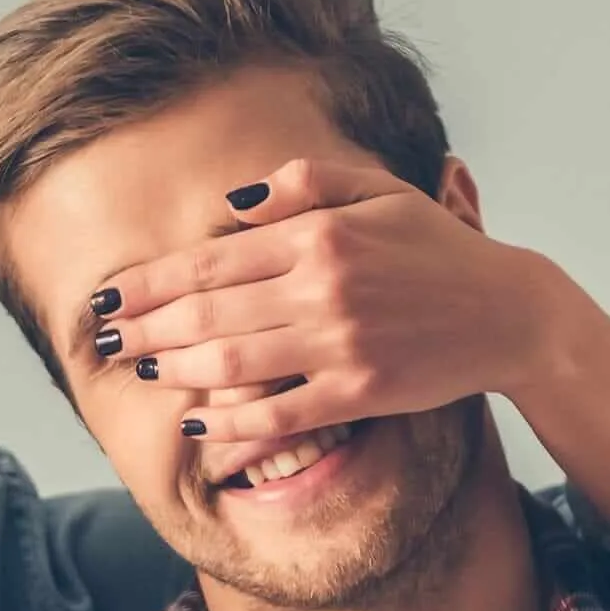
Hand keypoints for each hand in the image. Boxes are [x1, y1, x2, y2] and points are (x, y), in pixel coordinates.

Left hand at [88, 156, 551, 448]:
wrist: (506, 310)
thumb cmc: (435, 248)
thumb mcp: (375, 192)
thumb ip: (300, 186)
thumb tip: (229, 206)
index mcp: (319, 233)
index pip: (212, 258)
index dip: (152, 281)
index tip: (110, 295)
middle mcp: (323, 286)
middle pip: (211, 311)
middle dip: (147, 327)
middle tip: (103, 341)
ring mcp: (341, 343)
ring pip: (236, 363)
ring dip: (179, 371)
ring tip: (141, 372)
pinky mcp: (361, 391)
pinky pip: (283, 413)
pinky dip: (236, 422)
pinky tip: (199, 424)